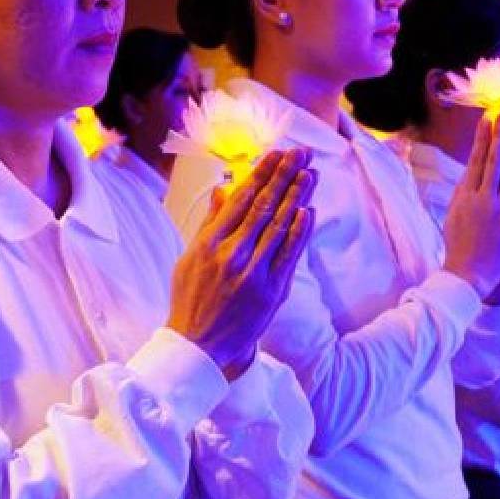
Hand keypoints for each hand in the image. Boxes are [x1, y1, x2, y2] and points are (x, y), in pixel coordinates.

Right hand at [170, 148, 316, 379]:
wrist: (198, 346)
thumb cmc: (191, 299)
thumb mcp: (190, 258)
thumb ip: (210, 223)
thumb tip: (224, 190)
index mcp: (208, 243)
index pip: (240, 199)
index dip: (261, 173)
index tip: (275, 153)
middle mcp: (230, 254)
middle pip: (263, 206)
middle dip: (284, 176)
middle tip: (300, 153)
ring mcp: (252, 273)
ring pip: (278, 227)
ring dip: (296, 196)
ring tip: (309, 173)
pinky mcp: (270, 292)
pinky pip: (289, 256)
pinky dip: (299, 232)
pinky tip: (308, 210)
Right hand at [443, 115, 499, 304]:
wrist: (471, 276)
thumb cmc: (459, 246)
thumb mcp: (454, 215)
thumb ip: (464, 193)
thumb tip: (471, 172)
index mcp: (465, 196)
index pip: (476, 159)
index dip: (483, 137)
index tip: (487, 118)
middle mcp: (483, 199)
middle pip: (494, 160)